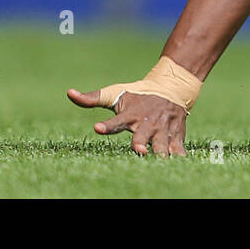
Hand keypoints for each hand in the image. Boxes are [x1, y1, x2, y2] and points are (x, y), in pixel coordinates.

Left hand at [67, 87, 188, 156]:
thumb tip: (69, 93)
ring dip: (160, 151)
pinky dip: (179, 154)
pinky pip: (178, 146)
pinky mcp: (176, 133)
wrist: (171, 86)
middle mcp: (146, 122)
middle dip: (140, 142)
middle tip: (138, 149)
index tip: (97, 128)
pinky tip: (180, 161)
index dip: (107, 125)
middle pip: (142, 134)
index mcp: (129, 113)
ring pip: (161, 143)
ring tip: (160, 160)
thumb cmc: (137, 94)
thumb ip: (92, 98)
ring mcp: (162, 128)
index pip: (116, 121)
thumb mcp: (115, 93)